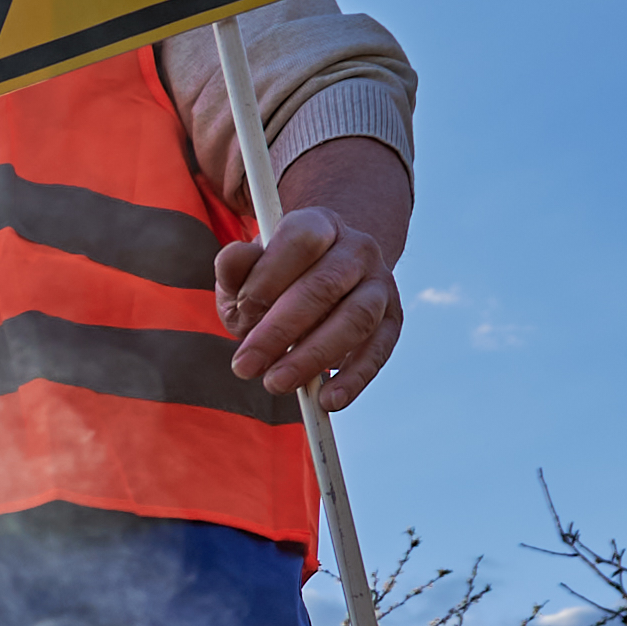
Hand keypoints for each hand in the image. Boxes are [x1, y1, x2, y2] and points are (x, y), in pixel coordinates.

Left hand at [217, 196, 404, 408]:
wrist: (327, 280)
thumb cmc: (276, 280)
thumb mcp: (248, 272)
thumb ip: (235, 268)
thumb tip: (233, 260)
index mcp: (319, 225)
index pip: (301, 240)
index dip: (268, 277)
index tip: (241, 312)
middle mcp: (357, 248)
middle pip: (324, 286)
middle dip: (280, 330)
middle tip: (245, 367)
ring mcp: (380, 284)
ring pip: (355, 319)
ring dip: (314, 357)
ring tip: (276, 384)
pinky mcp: (393, 320)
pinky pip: (378, 350)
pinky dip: (354, 378)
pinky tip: (327, 400)